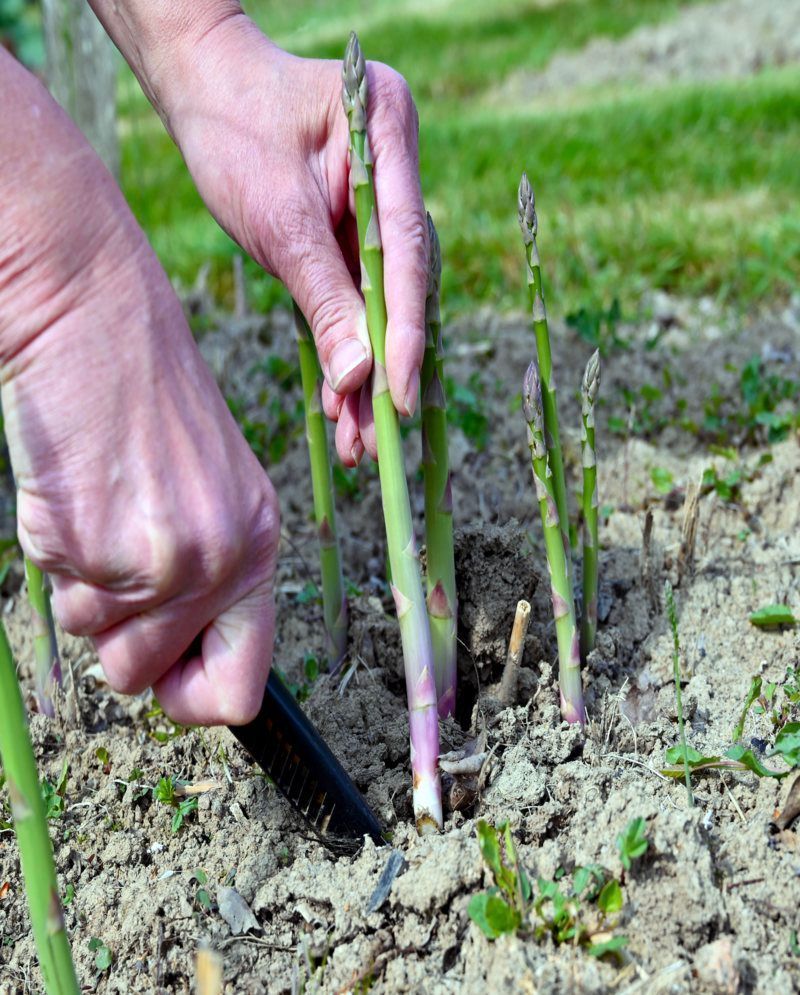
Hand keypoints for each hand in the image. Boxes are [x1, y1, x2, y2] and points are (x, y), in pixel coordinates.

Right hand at [0, 63, 278, 724]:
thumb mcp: (211, 489)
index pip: (242, 689)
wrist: (94, 317)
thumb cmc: (145, 399)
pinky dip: (55, 556)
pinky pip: (57, 596)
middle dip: (119, 637)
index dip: (193, 699)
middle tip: (112, 562)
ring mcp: (159, 559)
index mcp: (259, 546)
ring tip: (99, 510)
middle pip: (147, 678)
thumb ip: (208, 575)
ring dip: (85, 591)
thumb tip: (173, 664)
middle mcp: (221, 563)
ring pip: (96, 644)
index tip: (165, 677)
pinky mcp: (94, 544)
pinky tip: (75, 493)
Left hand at [161, 15, 428, 464]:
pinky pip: (357, 301)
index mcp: (389, 134)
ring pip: (382, 304)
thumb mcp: (275, 215)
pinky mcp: (357, 234)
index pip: (406, 248)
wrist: (204, 88)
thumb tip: (358, 379)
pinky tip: (341, 407)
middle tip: (376, 440)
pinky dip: (347, 352)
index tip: (398, 396)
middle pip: (403, 286)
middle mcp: (398, 172)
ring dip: (367, 376)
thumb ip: (322, 293)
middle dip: (386, 368)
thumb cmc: (234, 128)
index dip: (405, 330)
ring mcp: (382, 205)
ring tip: (356, 445)